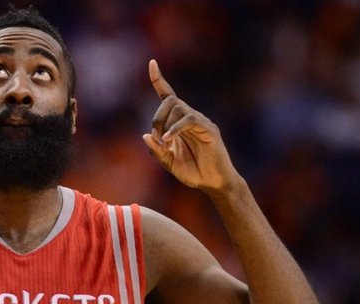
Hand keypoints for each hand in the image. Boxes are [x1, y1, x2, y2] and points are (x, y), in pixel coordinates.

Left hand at [142, 59, 239, 194]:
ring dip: (166, 124)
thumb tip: (145, 135)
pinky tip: (169, 140)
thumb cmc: (193, 172)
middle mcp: (190, 118)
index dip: (159, 79)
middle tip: (156, 137)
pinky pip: (190, 120)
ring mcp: (201, 122)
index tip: (152, 63)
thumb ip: (157, 150)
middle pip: (170, 101)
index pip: (168, 95)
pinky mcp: (209, 129)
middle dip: (157, 116)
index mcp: (179, 123)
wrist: (214, 184)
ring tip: (165, 142)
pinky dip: (176, 128)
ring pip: (179, 108)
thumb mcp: (169, 162)